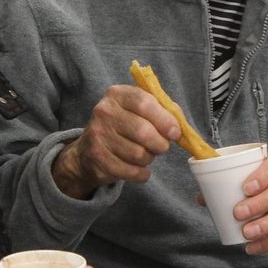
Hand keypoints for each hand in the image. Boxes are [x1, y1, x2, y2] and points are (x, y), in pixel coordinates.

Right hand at [51, 85, 179, 198]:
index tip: (175, 133)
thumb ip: (162, 111)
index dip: (165, 120)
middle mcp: (104, 112)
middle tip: (162, 146)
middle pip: (144, 132)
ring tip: (144, 154)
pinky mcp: (98, 159)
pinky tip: (139, 168)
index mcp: (117, 94)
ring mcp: (98, 135)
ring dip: (149, 158)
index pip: (145, 103)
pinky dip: (142, 174)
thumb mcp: (139, 109)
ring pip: (139, 154)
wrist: (88, 150)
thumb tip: (178, 127)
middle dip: (160, 143)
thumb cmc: (124, 126)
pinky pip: (132, 171)